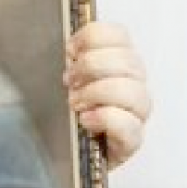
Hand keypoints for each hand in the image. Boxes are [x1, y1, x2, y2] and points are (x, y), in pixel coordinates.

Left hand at [65, 21, 151, 168]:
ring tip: (75, 103)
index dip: (93, 37)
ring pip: (135, 93)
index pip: (119, 35)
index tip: (70, 51)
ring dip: (99, 93)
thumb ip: (56, 55)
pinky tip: (86, 120)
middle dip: (93, 66)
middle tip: (69, 81)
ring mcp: (134, 115)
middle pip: (129, 61)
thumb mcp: (52, 76)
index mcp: (115, 62)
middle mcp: (131, 85)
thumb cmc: (55, 110)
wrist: (55, 152)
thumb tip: (51, 40)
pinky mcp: (130, 142)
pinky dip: (107, 119)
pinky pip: (131, 127)